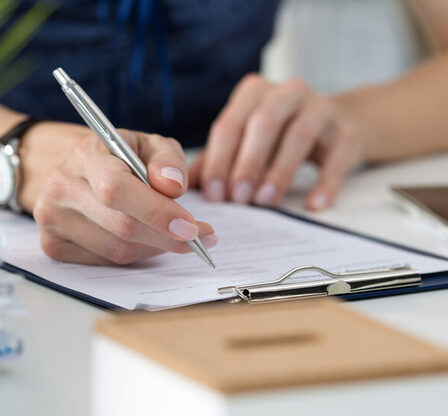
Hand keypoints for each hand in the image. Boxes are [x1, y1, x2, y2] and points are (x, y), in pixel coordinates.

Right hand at [19, 123, 216, 264]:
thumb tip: (173, 187)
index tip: (190, 227)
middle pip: (121, 226)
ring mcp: (52, 219)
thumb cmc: (120, 158)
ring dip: (154, 247)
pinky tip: (144, 240)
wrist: (78, 171)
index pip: (117, 189)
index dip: (156, 212)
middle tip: (197, 238)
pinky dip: (135, 255)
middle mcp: (61, 187)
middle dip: (166, 237)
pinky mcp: (54, 245)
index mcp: (85, 155)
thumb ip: (167, 160)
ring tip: (171, 235)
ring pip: (117, 250)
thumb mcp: (149, 146)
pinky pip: (106, 262)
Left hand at [193, 74, 363, 209]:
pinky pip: (337, 156)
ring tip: (266, 201)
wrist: (335, 125)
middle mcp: (287, 92)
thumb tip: (185, 186)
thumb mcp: (245, 141)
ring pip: (299, 135)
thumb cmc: (279, 137)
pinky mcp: (347, 131)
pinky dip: (326, 182)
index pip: (230, 124)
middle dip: (247, 163)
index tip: (214, 194)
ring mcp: (321, 108)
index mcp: (254, 93)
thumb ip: (216, 160)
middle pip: (263, 124)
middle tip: (238, 198)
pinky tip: (314, 205)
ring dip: (280, 171)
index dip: (219, 160)